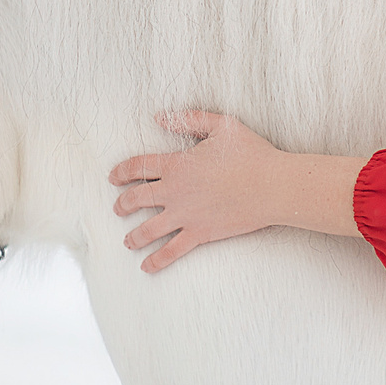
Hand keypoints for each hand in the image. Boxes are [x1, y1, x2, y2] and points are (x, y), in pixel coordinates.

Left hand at [109, 111, 285, 273]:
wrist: (272, 186)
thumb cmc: (251, 153)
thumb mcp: (221, 126)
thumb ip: (189, 120)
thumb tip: (160, 117)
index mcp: (176, 165)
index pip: (137, 167)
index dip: (121, 172)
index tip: (113, 178)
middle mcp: (174, 192)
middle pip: (136, 199)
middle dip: (122, 205)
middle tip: (117, 209)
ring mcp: (185, 215)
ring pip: (147, 229)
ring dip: (133, 236)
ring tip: (127, 241)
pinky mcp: (200, 234)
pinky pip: (172, 251)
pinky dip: (156, 260)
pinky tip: (146, 267)